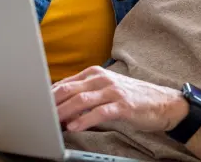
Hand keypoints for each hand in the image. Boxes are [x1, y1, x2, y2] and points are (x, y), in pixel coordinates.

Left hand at [51, 66, 187, 132]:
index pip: (65, 83)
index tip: (37, 107)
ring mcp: (113, 91)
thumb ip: (84, 94)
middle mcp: (102, 79)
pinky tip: (75, 127)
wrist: (164, 103)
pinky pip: (99, 112)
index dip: (49, 96)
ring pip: (81, 99)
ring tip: (52, 121)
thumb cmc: (132, 98)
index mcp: (94, 74)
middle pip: (69, 89)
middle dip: (52, 103)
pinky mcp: (123, 105)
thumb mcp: (105, 90)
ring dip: (64, 111)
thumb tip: (59, 104)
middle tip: (39, 115)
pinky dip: (84, 120)